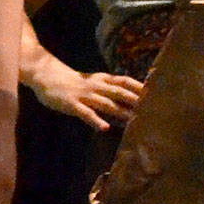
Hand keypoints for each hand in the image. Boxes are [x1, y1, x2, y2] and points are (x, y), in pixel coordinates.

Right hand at [24, 51, 143, 131]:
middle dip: (135, 100)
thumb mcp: (94, 82)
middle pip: (119, 92)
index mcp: (102, 80)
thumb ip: (111, 90)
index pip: (124, 81)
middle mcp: (96, 86)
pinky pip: (85, 113)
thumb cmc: (75, 83)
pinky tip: (105, 128)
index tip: (155, 94)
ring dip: (120, 112)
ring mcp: (84, 95)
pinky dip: (95, 120)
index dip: (139, 87)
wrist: (47, 76)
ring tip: (134, 120)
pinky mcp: (72, 104)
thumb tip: (131, 99)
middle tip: (151, 109)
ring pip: (105, 103)